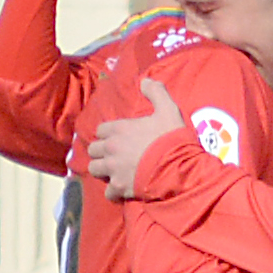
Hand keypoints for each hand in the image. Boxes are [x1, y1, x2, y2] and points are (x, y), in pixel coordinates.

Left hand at [83, 74, 183, 197]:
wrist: (179, 168)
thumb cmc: (172, 139)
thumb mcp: (169, 110)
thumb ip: (156, 93)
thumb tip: (146, 80)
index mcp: (119, 129)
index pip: (101, 130)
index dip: (109, 134)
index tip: (119, 138)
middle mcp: (111, 148)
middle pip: (93, 150)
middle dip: (101, 152)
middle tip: (114, 155)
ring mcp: (113, 169)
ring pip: (94, 169)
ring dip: (103, 170)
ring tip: (114, 172)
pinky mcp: (120, 187)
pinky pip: (108, 192)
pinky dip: (114, 192)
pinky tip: (122, 190)